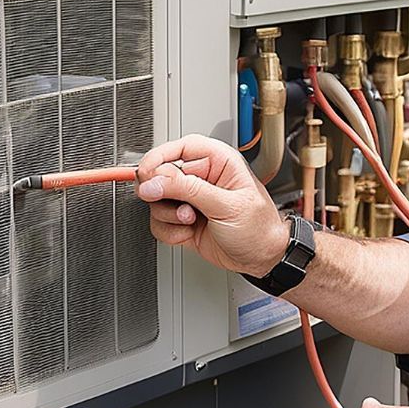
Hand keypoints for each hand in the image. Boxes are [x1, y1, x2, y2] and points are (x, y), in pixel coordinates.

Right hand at [134, 134, 287, 277]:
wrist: (261, 259)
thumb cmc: (258, 228)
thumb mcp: (226, 205)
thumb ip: (189, 191)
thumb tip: (154, 182)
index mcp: (218, 162)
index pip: (179, 148)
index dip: (159, 159)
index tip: (147, 174)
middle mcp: (201, 178)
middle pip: (160, 175)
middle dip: (165, 195)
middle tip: (181, 207)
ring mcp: (189, 200)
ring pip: (155, 200)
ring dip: (168, 216)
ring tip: (191, 221)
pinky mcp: (181, 220)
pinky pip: (158, 222)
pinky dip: (169, 231)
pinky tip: (188, 233)